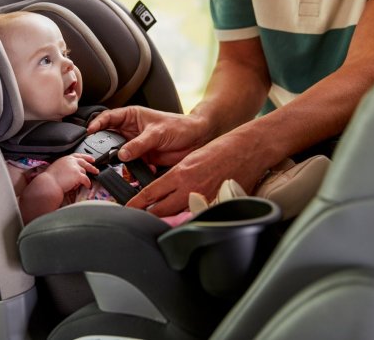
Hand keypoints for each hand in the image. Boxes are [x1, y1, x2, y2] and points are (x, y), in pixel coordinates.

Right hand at [43, 153, 98, 193]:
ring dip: (85, 178)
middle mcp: (71, 161)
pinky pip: (86, 179)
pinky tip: (88, 186)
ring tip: (86, 183)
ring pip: (84, 172)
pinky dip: (87, 183)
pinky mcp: (78, 175)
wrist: (49, 184)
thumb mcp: (57, 167)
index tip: (91, 158)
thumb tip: (70, 171)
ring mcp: (75, 167)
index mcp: (65, 158)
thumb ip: (65, 167)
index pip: (78, 155)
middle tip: (96, 170)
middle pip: (85, 162)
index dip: (85, 157)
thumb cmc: (50, 178)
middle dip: (91, 166)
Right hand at [87, 106, 208, 165]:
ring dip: (118, 161)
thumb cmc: (179, 126)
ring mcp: (135, 145)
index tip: (90, 132)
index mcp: (131, 116)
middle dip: (103, 146)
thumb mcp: (157, 133)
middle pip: (109, 137)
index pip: (108, 117)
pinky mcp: (142, 158)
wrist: (196, 139)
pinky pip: (131, 165)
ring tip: (119, 165)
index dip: (97, 124)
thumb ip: (139, 144)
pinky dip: (132, 169)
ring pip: (118, 154)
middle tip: (99, 155)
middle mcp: (130, 130)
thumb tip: (122, 154)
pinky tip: (140, 169)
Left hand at [126, 128, 268, 215]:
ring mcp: (203, 199)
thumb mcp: (191, 159)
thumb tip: (163, 188)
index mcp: (180, 174)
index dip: (137, 203)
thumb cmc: (220, 150)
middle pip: (161, 210)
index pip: (152, 193)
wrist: (245, 150)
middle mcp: (189, 188)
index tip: (127, 209)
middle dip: (147, 216)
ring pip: (177, 216)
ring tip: (155, 223)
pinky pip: (196, 217)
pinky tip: (183, 223)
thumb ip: (177, 175)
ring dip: (166, 219)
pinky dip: (187, 220)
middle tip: (137, 219)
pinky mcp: (215, 205)